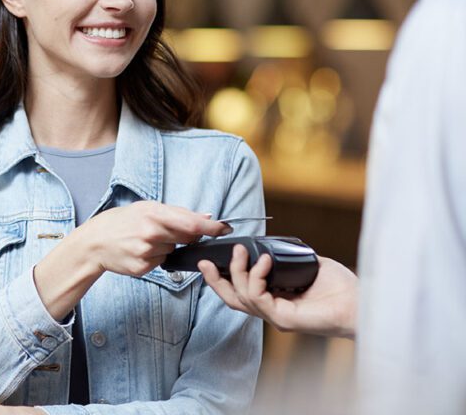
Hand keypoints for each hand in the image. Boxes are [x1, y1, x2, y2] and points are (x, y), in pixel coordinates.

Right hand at [86, 201, 232, 277]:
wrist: (95, 242)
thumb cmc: (122, 221)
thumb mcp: (147, 207)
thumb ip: (177, 212)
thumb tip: (207, 216)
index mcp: (154, 214)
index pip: (192, 223)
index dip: (212, 227)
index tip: (226, 229)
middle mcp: (151, 234)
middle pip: (186, 237)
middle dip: (187, 235)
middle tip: (168, 229)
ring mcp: (147, 253)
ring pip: (173, 250)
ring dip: (167, 245)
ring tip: (145, 239)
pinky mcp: (143, 268)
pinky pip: (162, 262)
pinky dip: (156, 256)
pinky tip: (141, 250)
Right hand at [198, 245, 357, 338]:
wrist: (363, 303)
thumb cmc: (342, 288)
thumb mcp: (307, 264)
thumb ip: (286, 258)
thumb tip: (269, 246)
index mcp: (276, 300)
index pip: (242, 293)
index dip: (224, 279)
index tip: (212, 260)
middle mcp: (273, 312)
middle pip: (233, 300)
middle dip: (215, 281)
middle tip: (204, 262)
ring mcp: (277, 317)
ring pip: (241, 298)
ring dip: (237, 271)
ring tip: (241, 251)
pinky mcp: (284, 320)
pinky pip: (258, 297)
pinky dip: (257, 277)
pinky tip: (265, 261)